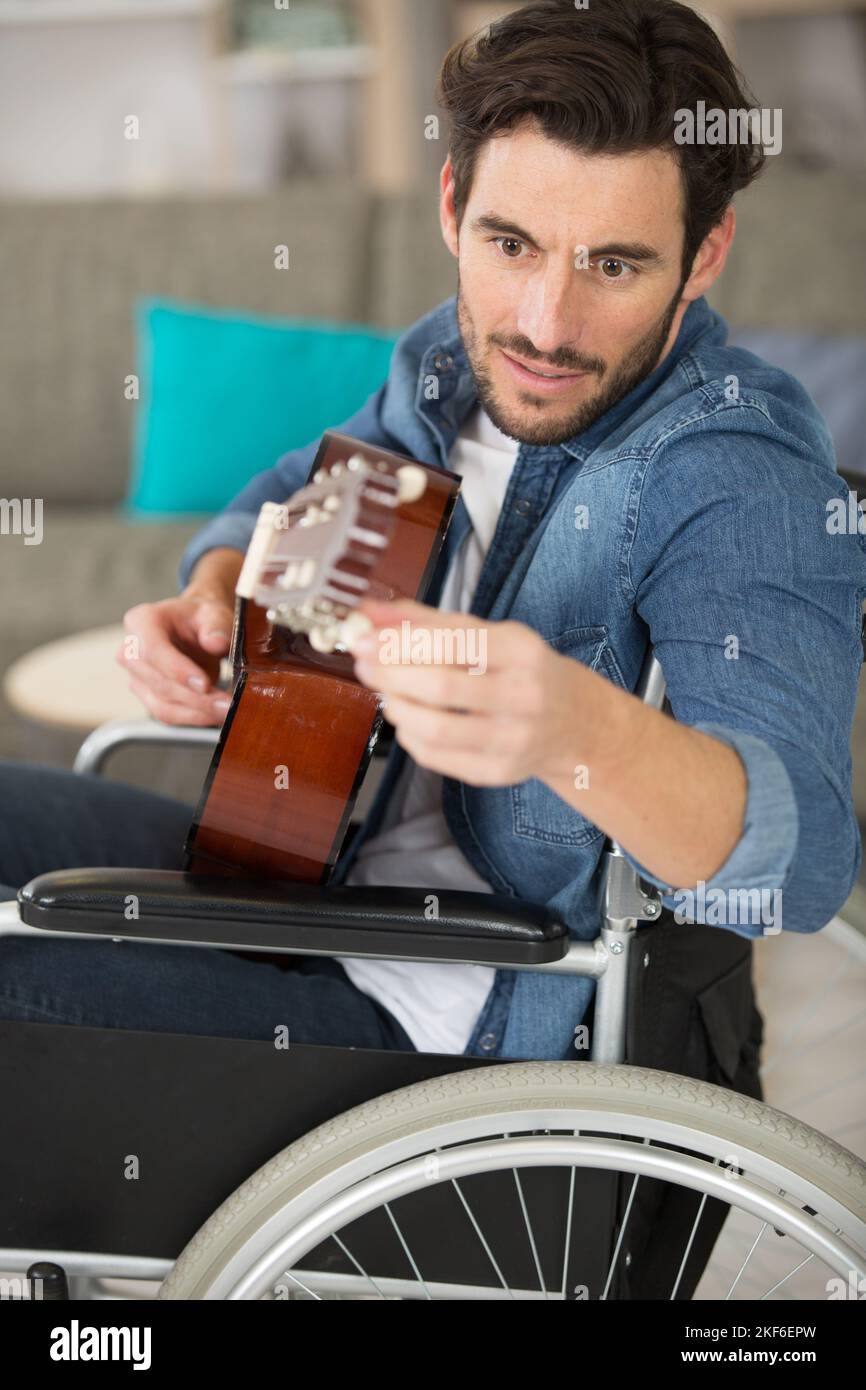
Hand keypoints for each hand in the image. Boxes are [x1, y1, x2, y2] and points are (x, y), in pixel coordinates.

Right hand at [117, 593, 234, 725]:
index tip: (205, 684)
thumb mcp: (214, 612)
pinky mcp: (148, 695)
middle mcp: (131, 650)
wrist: (197, 628)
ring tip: (226, 711)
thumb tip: (216, 642)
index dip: (178, 671)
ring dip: (197, 713)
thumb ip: (217, 625)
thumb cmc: (200, 618)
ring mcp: (137, 676)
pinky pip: (168, 714)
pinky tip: (215, 715)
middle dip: (196, 699)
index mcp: (142, 621)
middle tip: (227, 705)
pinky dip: (194, 718)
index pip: (153, 650)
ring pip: (162, 705)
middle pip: (159, 683)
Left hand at [346, 597, 588, 786]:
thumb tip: (368, 613)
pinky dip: (410, 736)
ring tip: (387, 692)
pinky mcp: (498, 772)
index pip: (453, 643)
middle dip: (390, 674)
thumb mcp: (486, 634)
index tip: (363, 638)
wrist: (575, 723)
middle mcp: (523, 696)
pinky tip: (409, 719)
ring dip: (396, 707)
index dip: (400, 642)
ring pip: (434, 729)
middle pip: (441, 688)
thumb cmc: (519, 670)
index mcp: (521, 651)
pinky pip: (437, 757)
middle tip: (365, 665)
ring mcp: (513, 739)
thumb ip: (425, 621)